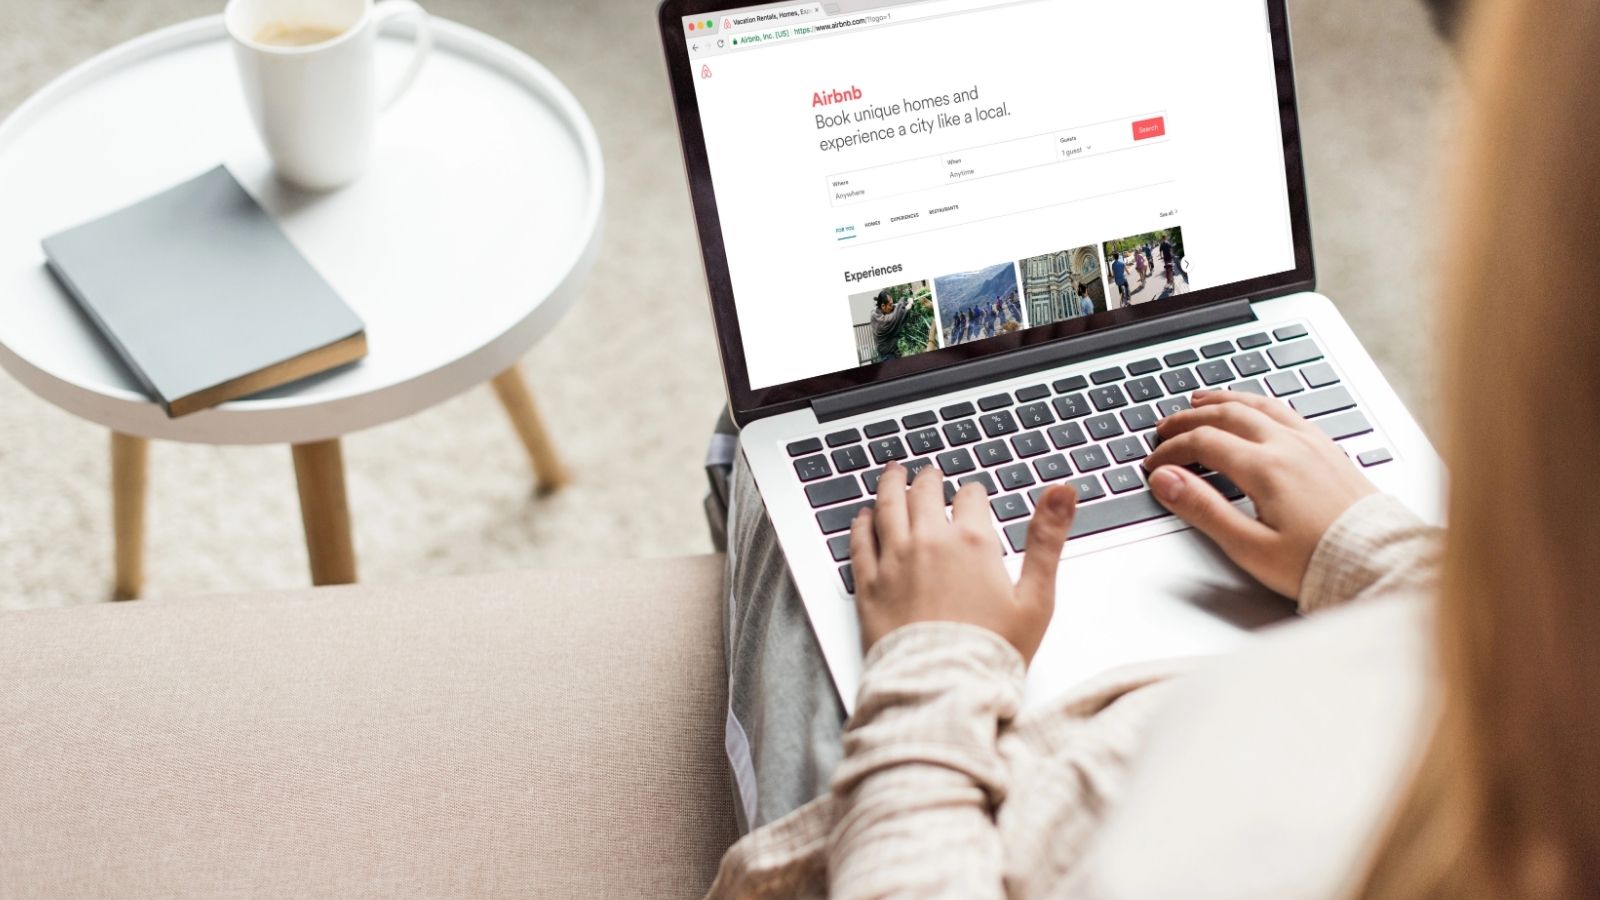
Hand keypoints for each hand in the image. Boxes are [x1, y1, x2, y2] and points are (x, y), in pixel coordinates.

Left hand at [849, 461, 1077, 663]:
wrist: (943, 690)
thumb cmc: (992, 652)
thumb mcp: (1036, 597)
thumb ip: (1048, 539)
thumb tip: (1063, 492)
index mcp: (972, 542)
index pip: (970, 498)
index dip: (973, 495)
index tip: (972, 498)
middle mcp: (929, 542)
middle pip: (924, 493)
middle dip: (929, 480)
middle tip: (928, 474)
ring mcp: (894, 561)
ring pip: (887, 507)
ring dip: (891, 486)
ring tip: (892, 474)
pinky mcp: (868, 585)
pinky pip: (860, 542)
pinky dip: (861, 523)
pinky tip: (862, 517)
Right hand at [1142, 389, 1376, 596]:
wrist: (1377, 563)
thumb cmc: (1317, 562)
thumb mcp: (1249, 546)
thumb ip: (1203, 509)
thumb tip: (1166, 480)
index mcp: (1266, 468)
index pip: (1203, 442)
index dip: (1171, 450)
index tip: (1155, 464)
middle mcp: (1289, 446)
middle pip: (1227, 415)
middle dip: (1189, 419)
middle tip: (1165, 427)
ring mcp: (1312, 444)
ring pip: (1258, 405)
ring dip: (1223, 400)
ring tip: (1200, 400)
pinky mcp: (1328, 450)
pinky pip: (1286, 412)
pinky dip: (1258, 404)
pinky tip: (1254, 410)